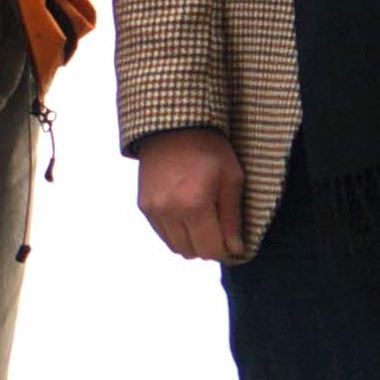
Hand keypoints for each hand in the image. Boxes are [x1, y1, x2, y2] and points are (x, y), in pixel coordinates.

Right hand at [136, 128, 243, 261]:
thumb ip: (233, 217)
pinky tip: (187, 214)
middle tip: (220, 230)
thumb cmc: (210, 150)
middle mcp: (170, 211)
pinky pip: (162, 233)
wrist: (173, 126)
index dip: (226, 250)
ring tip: (203, 222)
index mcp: (195, 205)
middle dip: (210, 247)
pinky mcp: (144, 205)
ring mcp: (153, 209)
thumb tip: (236, 249)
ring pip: (176, 246)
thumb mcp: (231, 178)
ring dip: (192, 242)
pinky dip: (177, 232)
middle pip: (193, 252)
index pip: (211, 249)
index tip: (233, 242)